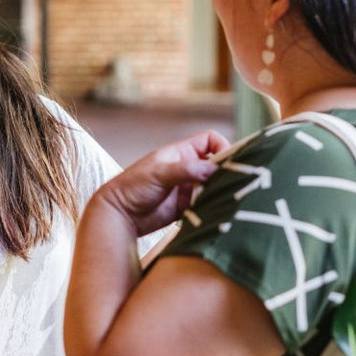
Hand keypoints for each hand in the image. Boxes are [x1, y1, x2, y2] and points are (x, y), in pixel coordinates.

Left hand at [96, 129, 228, 235]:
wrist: (119, 215)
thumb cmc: (133, 187)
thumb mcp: (159, 173)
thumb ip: (186, 169)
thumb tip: (214, 168)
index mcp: (182, 152)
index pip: (211, 141)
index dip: (223, 147)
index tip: (230, 162)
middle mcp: (188, 168)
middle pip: (218, 164)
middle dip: (228, 172)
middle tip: (236, 184)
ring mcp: (189, 188)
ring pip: (215, 186)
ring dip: (222, 191)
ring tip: (228, 200)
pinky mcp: (188, 207)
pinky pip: (208, 205)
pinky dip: (215, 207)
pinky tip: (218, 212)